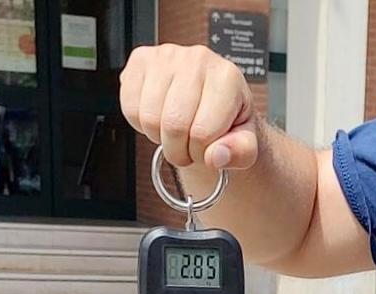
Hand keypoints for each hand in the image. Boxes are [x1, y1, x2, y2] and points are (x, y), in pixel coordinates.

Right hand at [119, 44, 258, 170]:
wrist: (214, 104)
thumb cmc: (230, 122)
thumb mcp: (246, 145)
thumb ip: (240, 154)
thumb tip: (216, 156)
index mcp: (226, 79)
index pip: (202, 132)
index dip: (201, 153)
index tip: (206, 151)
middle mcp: (197, 60)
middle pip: (173, 125)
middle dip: (179, 150)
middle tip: (188, 147)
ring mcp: (166, 56)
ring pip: (149, 117)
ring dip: (159, 137)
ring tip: (176, 131)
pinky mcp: (141, 60)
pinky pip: (130, 106)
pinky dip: (140, 122)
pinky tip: (159, 116)